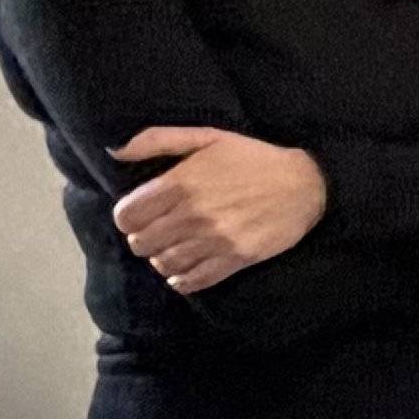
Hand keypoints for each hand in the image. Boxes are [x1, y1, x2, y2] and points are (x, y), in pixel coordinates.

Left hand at [111, 125, 327, 290]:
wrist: (304, 183)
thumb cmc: (251, 158)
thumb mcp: (205, 136)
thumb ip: (156, 140)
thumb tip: (114, 151)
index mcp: (181, 182)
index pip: (127, 215)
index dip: (127, 217)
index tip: (138, 215)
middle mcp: (193, 214)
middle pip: (141, 243)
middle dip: (142, 238)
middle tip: (155, 233)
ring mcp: (215, 239)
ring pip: (164, 264)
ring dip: (161, 260)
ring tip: (170, 250)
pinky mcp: (235, 258)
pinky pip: (193, 281)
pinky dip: (181, 281)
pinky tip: (183, 273)